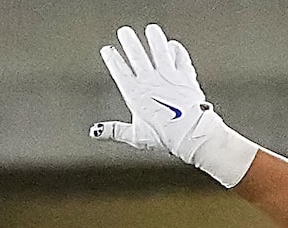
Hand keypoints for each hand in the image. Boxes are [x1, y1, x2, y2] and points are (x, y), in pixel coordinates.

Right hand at [92, 25, 256, 186]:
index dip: (111, 57)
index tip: (107, 50)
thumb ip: (115, 130)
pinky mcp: (185, 75)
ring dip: (154, 37)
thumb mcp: (136, 136)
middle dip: (128, 40)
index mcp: (135, 93)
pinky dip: (176, 49)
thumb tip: (96, 132)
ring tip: (151, 30)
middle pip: (136, 53)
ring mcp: (168, 75)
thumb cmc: (164, 138)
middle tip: (124, 31)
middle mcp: (150, 80)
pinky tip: (173, 46)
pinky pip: (180, 57)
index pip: (119, 69)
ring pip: (159, 48)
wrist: (191, 135)